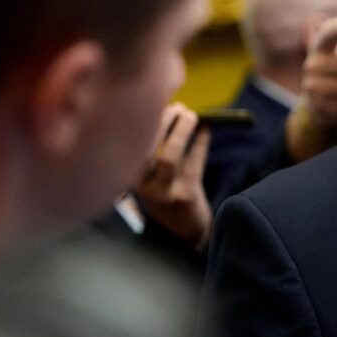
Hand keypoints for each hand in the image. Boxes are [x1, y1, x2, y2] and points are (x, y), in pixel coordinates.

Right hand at [132, 103, 211, 249]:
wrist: (184, 233)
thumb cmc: (169, 196)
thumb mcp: (153, 177)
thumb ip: (156, 150)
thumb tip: (172, 109)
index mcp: (129, 178)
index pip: (129, 146)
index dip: (143, 122)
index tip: (155, 103)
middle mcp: (141, 187)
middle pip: (147, 150)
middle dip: (162, 123)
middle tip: (178, 107)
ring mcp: (163, 193)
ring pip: (169, 158)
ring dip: (181, 132)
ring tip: (191, 115)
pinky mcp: (185, 197)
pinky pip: (194, 164)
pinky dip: (201, 143)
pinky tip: (207, 129)